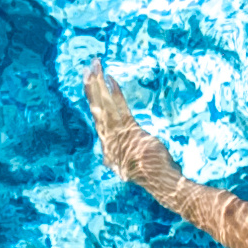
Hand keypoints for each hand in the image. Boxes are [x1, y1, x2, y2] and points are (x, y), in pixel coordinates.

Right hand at [78, 67, 179, 189]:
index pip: (97, 116)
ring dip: (98, 84)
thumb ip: (116, 161)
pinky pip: (119, 108)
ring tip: (94, 66)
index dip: (93, 98)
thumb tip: (107, 159)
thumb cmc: (148, 173)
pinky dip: (114, 93)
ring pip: (104, 105)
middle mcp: (107, 139)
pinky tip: (110, 78)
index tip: (90, 81)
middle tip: (88, 66)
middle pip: (96, 107)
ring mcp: (117, 135)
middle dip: (91, 86)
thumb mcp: (127, 167)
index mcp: (107, 145)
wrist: (159, 181)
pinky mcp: (129, 131)